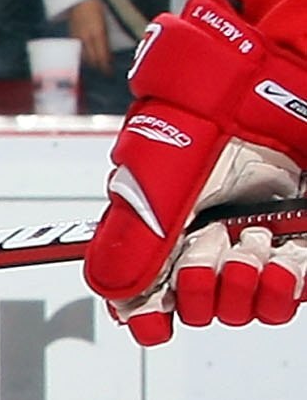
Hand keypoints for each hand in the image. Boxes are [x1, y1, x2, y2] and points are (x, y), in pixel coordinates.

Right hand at [65, 0, 110, 76]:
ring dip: (91, 63)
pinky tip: (87, 57)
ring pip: (85, 57)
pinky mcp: (72, 37)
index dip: (106, 67)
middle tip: (105, 71)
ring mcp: (78, 38)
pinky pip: (79, 51)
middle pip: (93, 60)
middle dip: (99, 67)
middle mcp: (87, 38)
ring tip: (97, 65)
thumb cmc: (95, 7)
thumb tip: (109, 52)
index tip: (110, 73)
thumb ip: (106, 38)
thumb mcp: (105, 23)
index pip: (102, 56)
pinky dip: (84, 56)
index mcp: (98, 34)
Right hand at [83, 0, 306, 334]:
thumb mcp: (162, 169)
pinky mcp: (296, 246)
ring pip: (239, 310)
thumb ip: (132, 232)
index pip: (145, 296)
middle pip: (194, 310)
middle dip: (202, 284)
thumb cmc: (216, 108)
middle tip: (213, 242)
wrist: (278, 80)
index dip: (147, 314)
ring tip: (254, 239)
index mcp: (164, 228)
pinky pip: (284, 299)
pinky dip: (282, 289)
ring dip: (245, 283)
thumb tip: (111, 289)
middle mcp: (207, 241)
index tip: (154, 318)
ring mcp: (252, 245)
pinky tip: (283, 261)